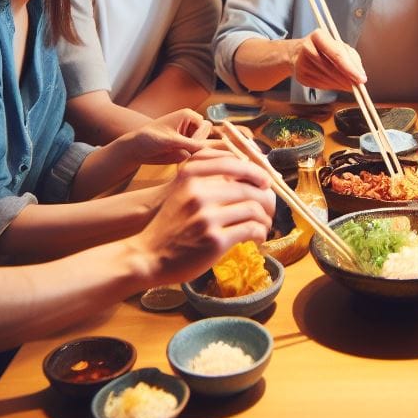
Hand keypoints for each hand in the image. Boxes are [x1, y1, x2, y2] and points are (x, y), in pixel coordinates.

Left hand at [115, 121, 212, 167]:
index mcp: (188, 115)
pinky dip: (193, 159)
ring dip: (197, 153)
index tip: (188, 147)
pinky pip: (197, 155)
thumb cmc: (149, 138)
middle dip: (200, 146)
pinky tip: (182, 161)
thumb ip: (189, 144)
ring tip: (182, 157)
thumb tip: (206, 148)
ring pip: (204, 146)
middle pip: (207, 136)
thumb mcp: (169, 141)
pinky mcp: (187, 147)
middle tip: (186, 154)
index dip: (200, 137)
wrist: (137, 149)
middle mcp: (191, 125)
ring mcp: (190, 137)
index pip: (206, 126)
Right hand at [136, 155, 275, 285]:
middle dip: (266, 197)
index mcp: (191, 174)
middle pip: (249, 187)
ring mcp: (207, 217)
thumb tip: (248, 173)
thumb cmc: (169, 223)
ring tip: (265, 223)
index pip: (234, 163)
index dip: (256, 171)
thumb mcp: (181, 190)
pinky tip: (257, 236)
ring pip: (253, 208)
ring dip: (265, 217)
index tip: (265, 181)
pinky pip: (251, 229)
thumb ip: (207, 177)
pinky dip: (260, 232)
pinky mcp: (215, 240)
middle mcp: (199, 192)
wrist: (147, 255)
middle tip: (270, 206)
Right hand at [292, 29, 365, 91]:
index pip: (337, 55)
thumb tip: (360, 74)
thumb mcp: (340, 46)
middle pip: (331, 68)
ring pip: (326, 79)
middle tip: (358, 86)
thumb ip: (352, 58)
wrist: (298, 52)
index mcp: (318, 36)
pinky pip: (319, 85)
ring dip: (340, 85)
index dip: (350, 69)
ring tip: (349, 85)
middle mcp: (307, 48)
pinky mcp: (300, 76)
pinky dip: (331, 87)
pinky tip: (336, 84)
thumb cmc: (324, 48)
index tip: (361, 79)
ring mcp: (301, 63)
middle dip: (347, 80)